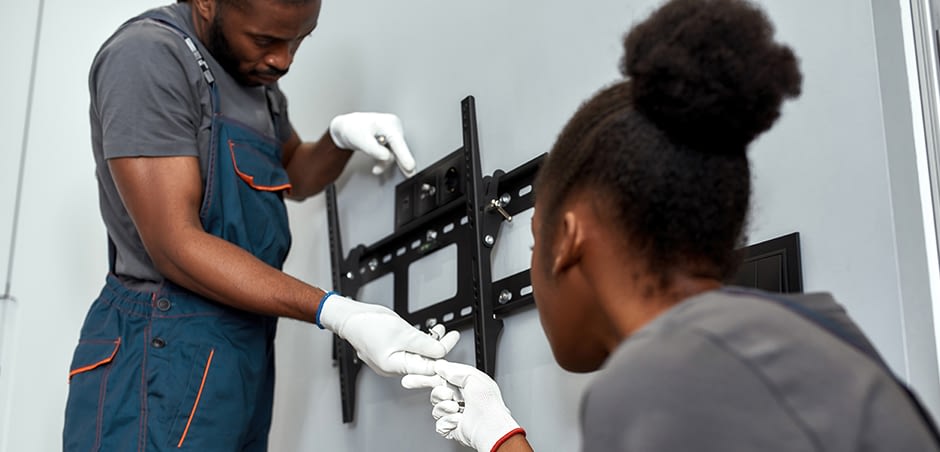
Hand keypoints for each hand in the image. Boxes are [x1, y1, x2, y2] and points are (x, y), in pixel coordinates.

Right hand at [317, 293, 458, 375]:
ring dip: (430, 343)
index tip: (452, 341)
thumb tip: (441, 352)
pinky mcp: (391, 351)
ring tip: (439, 330)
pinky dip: (420, 341)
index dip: (443, 357)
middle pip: (423, 363)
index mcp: (394, 366)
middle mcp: (393, 367)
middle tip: (450, 336)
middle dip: (439, 349)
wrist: (350, 316)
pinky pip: (410, 350)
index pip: (426, 368)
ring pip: (418, 355)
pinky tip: (427, 332)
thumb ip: (424, 344)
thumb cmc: (367, 324)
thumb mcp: (402, 332)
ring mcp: (392, 360)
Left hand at [329, 112, 416, 176]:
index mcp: (388, 124)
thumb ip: (375, 150)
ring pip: (394, 153)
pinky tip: (378, 167)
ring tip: (376, 169)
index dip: (404, 155)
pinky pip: (391, 153)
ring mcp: (392, 134)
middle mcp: (393, 127)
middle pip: (399, 149)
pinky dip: (384, 161)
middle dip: (399, 162)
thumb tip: (387, 157)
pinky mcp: (389, 140)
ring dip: (385, 163)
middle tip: (409, 175)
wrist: (347, 128)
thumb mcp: (361, 140)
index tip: (410, 166)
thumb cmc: (353, 129)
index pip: (398, 142)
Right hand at [402, 360, 523, 451]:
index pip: (443, 377)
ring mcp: (455, 413)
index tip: (415, 375)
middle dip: (439, 394)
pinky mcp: (451, 427)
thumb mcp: (473, 377)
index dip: (428, 376)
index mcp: (465, 385)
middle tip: (446, 395)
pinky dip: (447, 421)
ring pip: (436, 407)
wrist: (489, 427)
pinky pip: (439, 422)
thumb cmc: (488, 404)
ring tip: (457, 408)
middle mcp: (460, 398)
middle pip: (436, 392)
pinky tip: (457, 420)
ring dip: (445, 407)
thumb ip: (454, 371)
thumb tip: (441, 366)